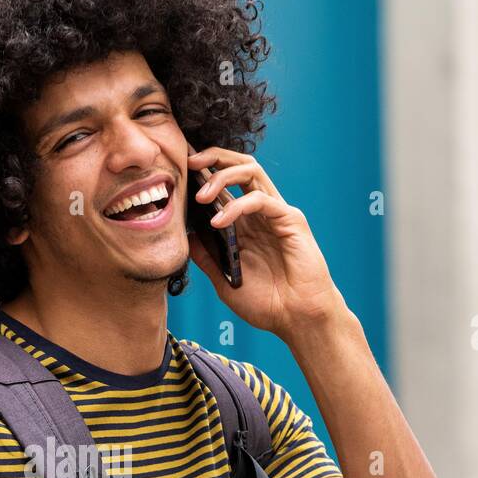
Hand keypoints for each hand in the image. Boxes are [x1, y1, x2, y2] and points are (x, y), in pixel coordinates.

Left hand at [186, 146, 349, 340]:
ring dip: (223, 175)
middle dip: (213, 157)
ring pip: (252, 172)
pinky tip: (218, 222)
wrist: (297, 320)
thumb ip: (207, 258)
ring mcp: (277, 214)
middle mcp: (261, 213)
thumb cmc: (267, 304)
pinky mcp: (290, 220)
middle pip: (240, 166)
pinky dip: (236, 206)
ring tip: (202, 195)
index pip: (227, 183)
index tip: (180, 169)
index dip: (205, 170)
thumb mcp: (225, 281)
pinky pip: (261, 200)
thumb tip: (185, 236)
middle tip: (189, 163)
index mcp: (246, 224)